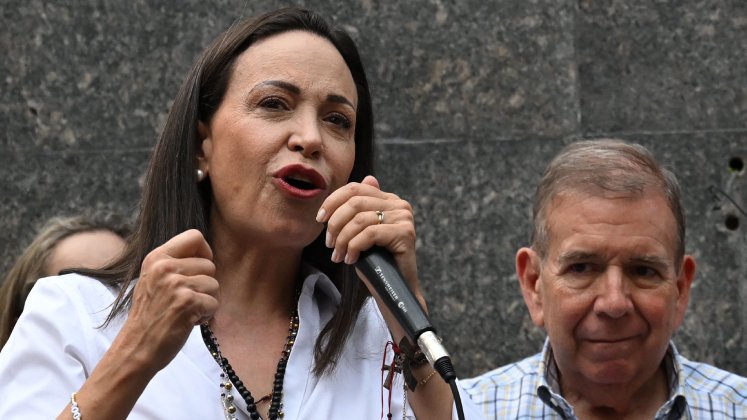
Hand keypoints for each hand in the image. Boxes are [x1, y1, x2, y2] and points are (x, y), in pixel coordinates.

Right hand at [118, 229, 218, 373]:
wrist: (136, 348)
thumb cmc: (150, 316)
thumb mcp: (154, 280)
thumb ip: (175, 264)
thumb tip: (206, 254)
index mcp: (156, 257)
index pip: (195, 236)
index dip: (204, 253)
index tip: (197, 271)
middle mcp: (164, 267)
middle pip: (210, 264)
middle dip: (205, 285)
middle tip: (187, 300)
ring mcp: (175, 284)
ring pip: (215, 284)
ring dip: (207, 301)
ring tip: (187, 311)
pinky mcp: (186, 302)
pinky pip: (214, 303)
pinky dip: (207, 315)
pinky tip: (189, 321)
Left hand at [317, 175, 421, 302]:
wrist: (395, 288)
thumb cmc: (376, 261)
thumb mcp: (363, 231)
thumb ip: (363, 208)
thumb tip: (368, 177)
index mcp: (389, 199)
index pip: (355, 188)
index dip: (333, 201)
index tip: (320, 219)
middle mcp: (399, 204)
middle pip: (355, 203)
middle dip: (335, 224)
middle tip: (329, 244)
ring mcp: (404, 218)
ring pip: (359, 220)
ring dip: (342, 240)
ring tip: (338, 255)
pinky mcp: (405, 233)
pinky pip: (369, 234)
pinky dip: (354, 247)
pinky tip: (350, 259)